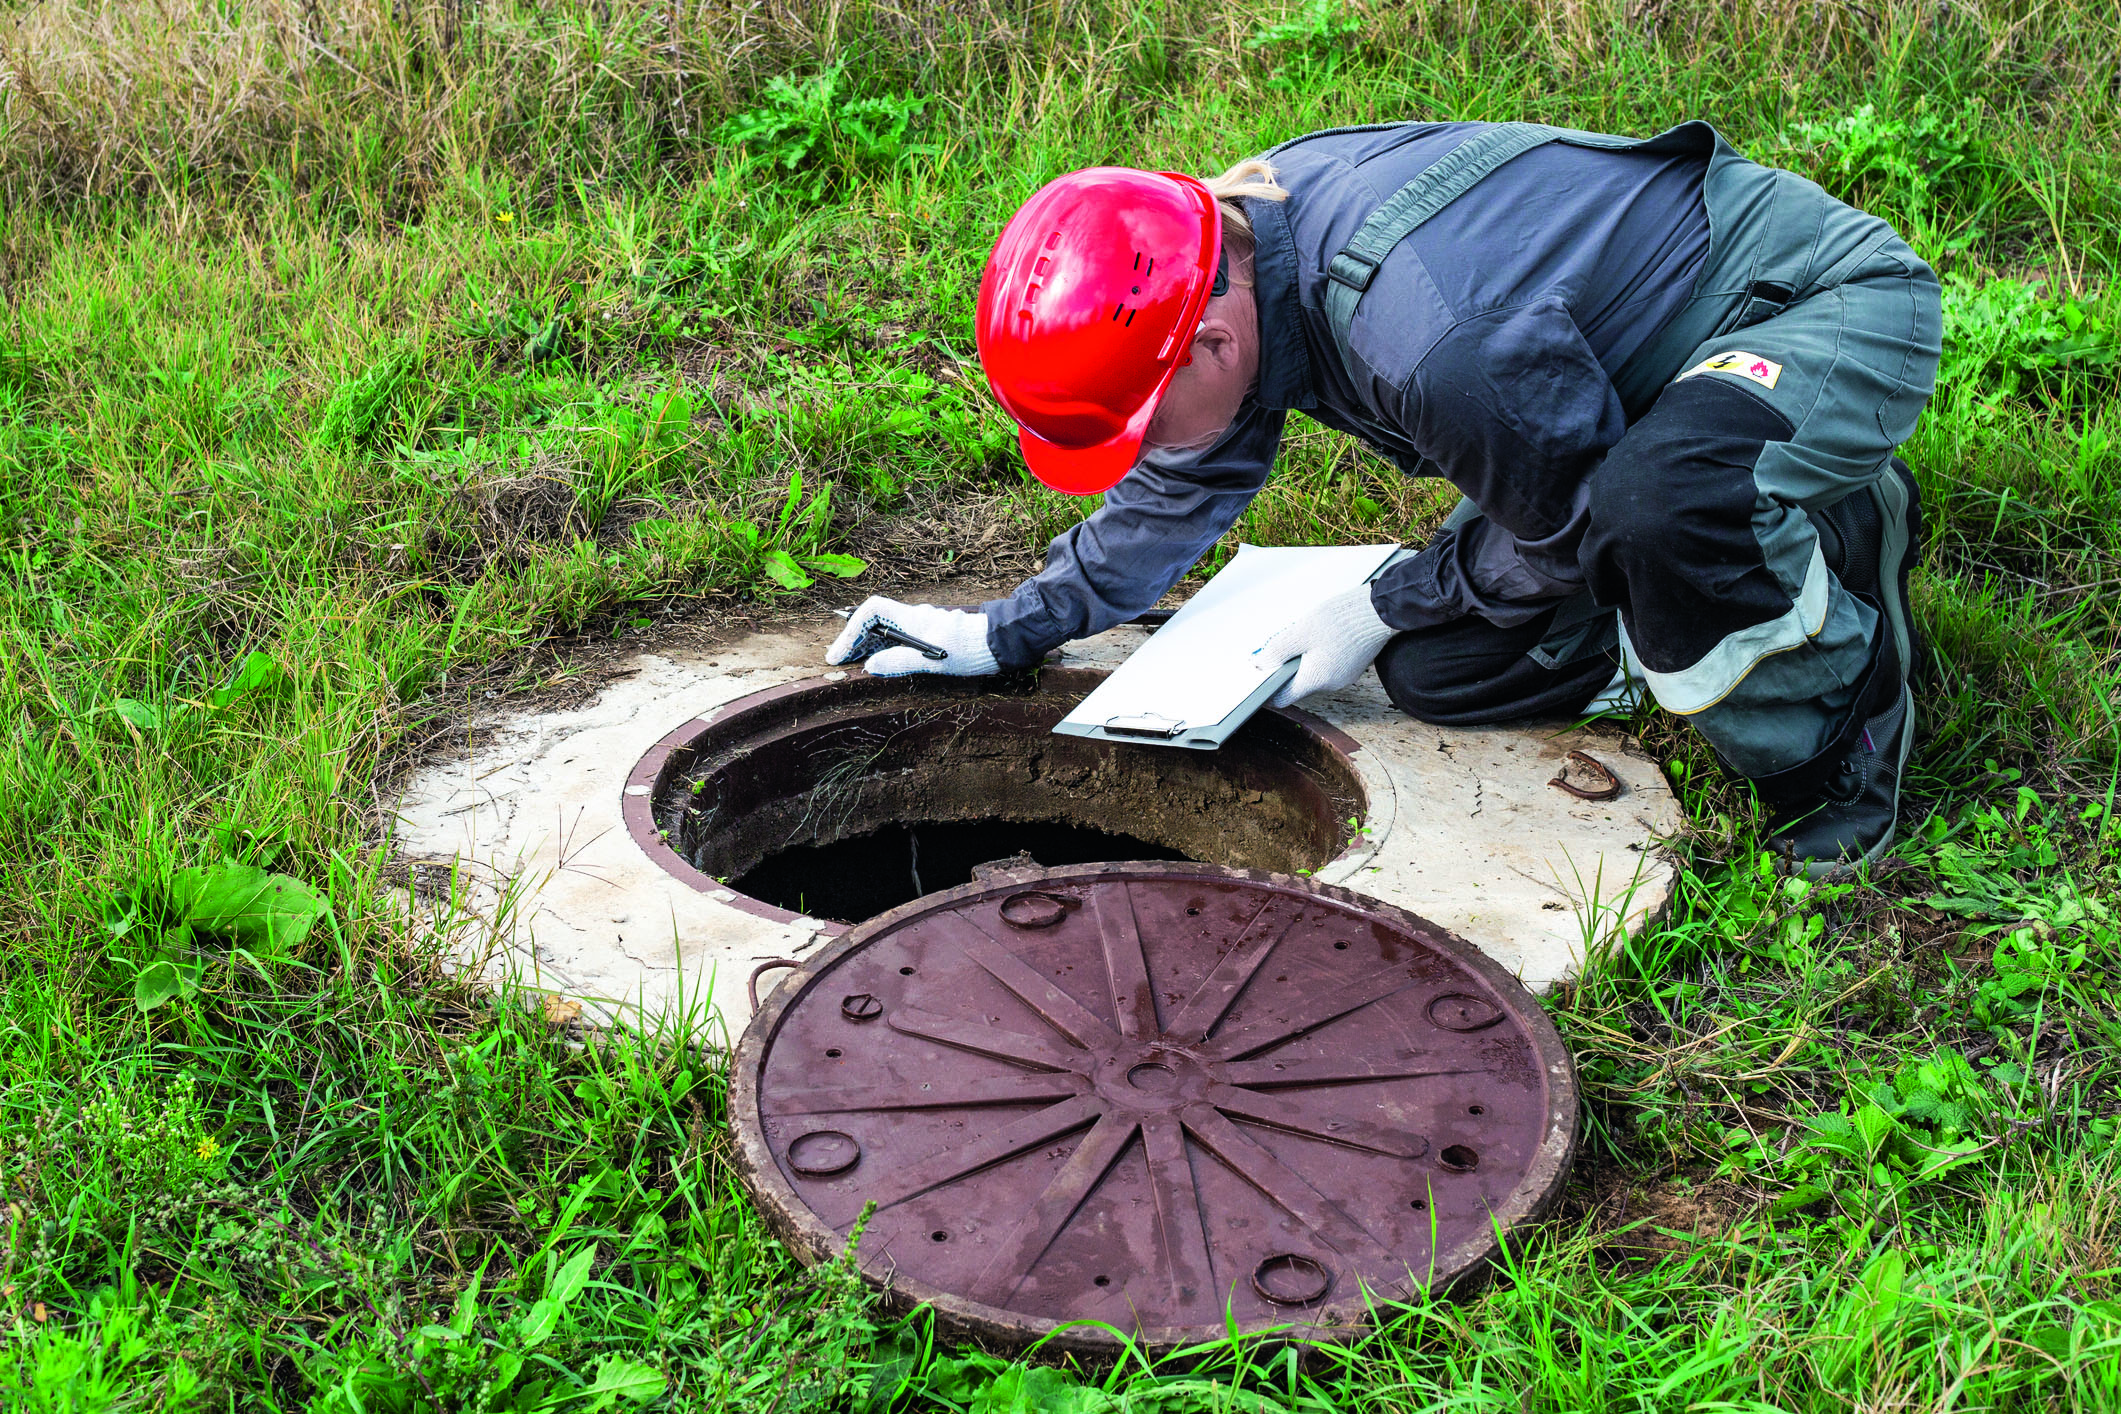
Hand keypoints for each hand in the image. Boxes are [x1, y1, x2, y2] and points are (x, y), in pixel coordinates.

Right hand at [826, 596, 999, 677]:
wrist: (1002, 642)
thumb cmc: (970, 649)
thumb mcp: (932, 661)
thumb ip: (899, 661)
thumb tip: (870, 666)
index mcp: (912, 619)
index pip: (871, 611)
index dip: (851, 629)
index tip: (841, 652)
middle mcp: (916, 618)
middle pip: (875, 621)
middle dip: (855, 639)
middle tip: (841, 661)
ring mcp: (925, 625)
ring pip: (888, 630)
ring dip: (869, 644)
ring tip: (857, 663)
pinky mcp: (934, 635)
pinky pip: (902, 638)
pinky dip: (887, 648)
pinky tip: (886, 662)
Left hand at [1258, 584, 1395, 706]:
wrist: (1379, 612)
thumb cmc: (1342, 621)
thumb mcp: (1301, 632)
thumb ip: (1277, 651)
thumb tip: (1260, 663)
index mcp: (1315, 679)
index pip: (1284, 697)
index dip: (1269, 687)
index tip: (1262, 674)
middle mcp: (1330, 684)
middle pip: (1299, 682)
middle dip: (1289, 665)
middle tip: (1288, 641)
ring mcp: (1344, 676)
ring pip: (1315, 671)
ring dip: (1307, 657)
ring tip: (1310, 634)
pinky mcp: (1353, 666)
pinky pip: (1330, 664)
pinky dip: (1322, 653)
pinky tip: (1325, 635)